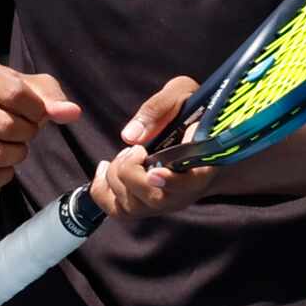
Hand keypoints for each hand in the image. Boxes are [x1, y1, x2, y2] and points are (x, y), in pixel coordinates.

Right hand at [0, 59, 81, 194]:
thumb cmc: (7, 102)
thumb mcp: (33, 91)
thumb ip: (54, 99)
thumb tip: (71, 113)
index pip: (17, 95)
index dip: (36, 111)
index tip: (34, 113)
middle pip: (6, 127)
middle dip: (26, 135)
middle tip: (24, 133)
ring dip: (15, 156)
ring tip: (12, 147)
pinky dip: (0, 176)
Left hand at [88, 74, 218, 220]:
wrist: (202, 136)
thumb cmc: (193, 111)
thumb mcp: (182, 94)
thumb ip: (160, 108)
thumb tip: (131, 136)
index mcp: (203, 166)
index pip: (189, 184)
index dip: (170, 181)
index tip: (154, 171)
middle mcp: (185, 192)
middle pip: (153, 199)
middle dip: (131, 171)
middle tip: (136, 149)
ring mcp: (164, 203)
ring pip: (132, 207)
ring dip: (116, 177)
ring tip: (126, 154)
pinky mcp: (146, 205)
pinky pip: (116, 210)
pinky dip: (102, 190)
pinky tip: (104, 168)